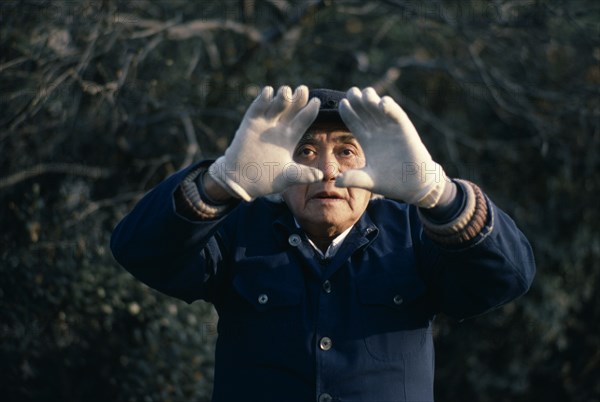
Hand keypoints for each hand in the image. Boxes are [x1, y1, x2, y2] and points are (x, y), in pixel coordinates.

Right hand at [208, 85, 323, 200]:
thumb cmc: (265, 180)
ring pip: (276, 106)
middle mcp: (279, 129)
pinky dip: (262, 100)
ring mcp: (264, 125)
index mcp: (290, 138)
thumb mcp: (287, 177)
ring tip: (286, 91)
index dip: (310, 110)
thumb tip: (321, 176)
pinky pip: (257, 109)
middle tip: (303, 89)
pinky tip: (268, 91)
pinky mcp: (250, 125)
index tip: (317, 101)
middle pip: (291, 109)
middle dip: (298, 98)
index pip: (303, 121)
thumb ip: (303, 175)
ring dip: (282, 97)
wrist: (241, 182)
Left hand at [336, 87, 446, 207]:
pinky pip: (396, 114)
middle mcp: (377, 131)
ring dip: (372, 99)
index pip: (354, 122)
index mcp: (367, 140)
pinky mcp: (404, 129)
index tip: (342, 104)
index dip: (348, 112)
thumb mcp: (369, 180)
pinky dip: (390, 107)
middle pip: (364, 111)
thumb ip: (354, 178)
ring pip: (379, 107)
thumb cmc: (391, 182)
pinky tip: (382, 104)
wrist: (414, 185)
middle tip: (352, 92)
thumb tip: (336, 182)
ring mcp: (390, 128)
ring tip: (365, 94)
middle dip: (357, 100)